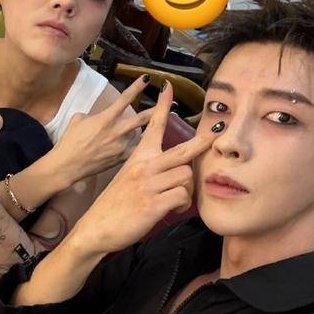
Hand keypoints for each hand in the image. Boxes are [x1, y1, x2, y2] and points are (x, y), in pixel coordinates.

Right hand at [51, 74, 156, 182]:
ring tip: (156, 127)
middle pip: (141, 118)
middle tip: (171, 103)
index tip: (147, 78)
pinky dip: (140, 146)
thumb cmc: (69, 141)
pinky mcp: (120, 159)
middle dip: (157, 110)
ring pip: (140, 135)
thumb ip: (93, 115)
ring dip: (145, 130)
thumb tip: (100, 117)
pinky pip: (135, 150)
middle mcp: (116, 131)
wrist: (67, 166)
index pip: (124, 99)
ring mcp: (120, 146)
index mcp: (105, 119)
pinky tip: (148, 146)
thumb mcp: (78, 120)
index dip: (137, 87)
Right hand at [70, 82, 214, 255]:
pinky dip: (183, 204)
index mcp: (139, 157)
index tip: (168, 87)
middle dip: (203, 141)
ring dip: (188, 189)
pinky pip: (182, 196)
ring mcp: (149, 185)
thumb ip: (147, 167)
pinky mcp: (153, 204)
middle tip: (217, 131)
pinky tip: (173, 209)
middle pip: (183, 150)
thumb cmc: (114, 203)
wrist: (95, 226)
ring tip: (178, 199)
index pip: (154, 126)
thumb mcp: (127, 176)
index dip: (163, 105)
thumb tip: (172, 166)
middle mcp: (145, 166)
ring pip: (187, 176)